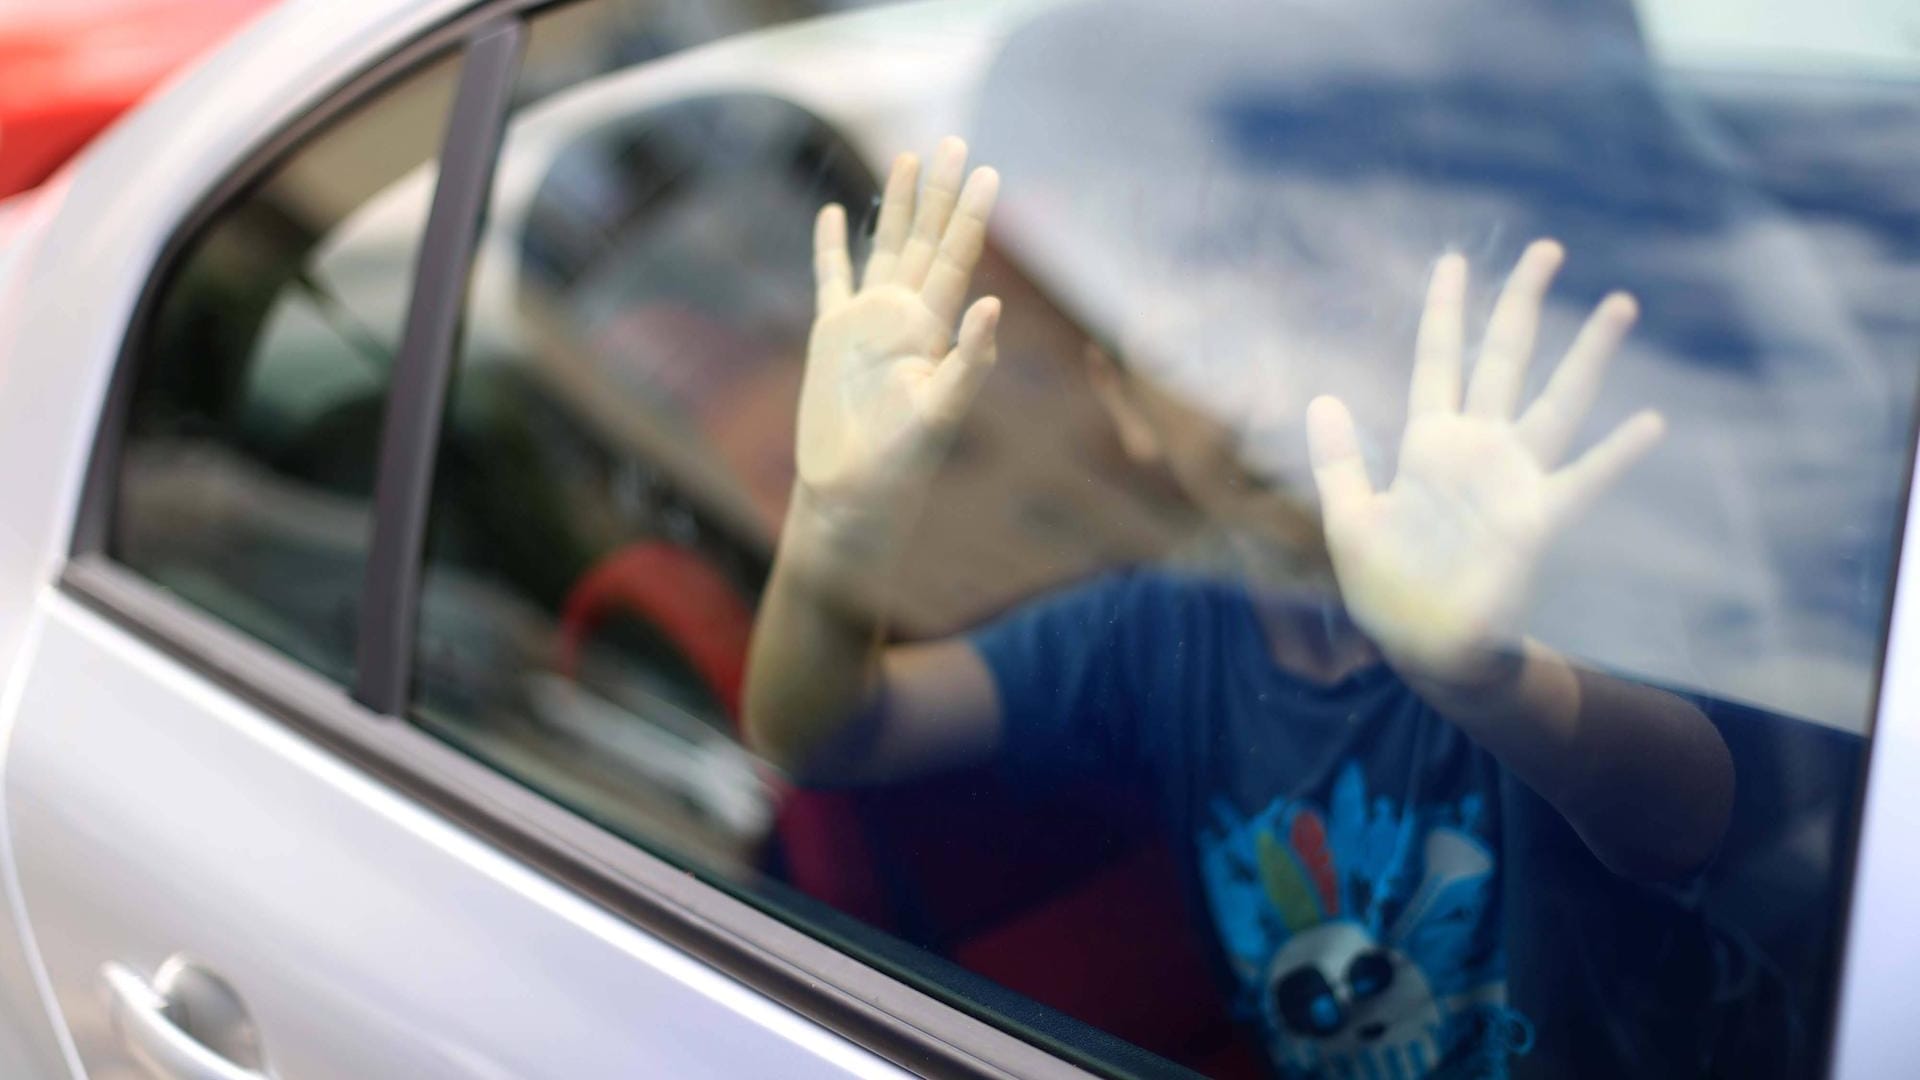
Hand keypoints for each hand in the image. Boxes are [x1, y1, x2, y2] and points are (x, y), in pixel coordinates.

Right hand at [795, 137, 1000, 544]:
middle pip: (926, 239)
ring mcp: (867, 323)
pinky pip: (832, 280)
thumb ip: (969, 361)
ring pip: (885, 248)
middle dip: (939, 191)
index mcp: (932, 328)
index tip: (988, 172)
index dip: (972, 215)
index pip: (957, 259)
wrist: (855, 493)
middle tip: (954, 139)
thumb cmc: (902, 463)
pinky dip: (831, 247)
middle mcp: (904, 316)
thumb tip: (992, 306)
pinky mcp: (832, 337)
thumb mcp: (941, 413)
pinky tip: (832, 215)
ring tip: (906, 158)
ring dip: (896, 205)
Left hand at [1305, 241, 1663, 689]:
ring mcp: (1513, 480)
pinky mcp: (1537, 520)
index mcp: (1428, 445)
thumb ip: (1339, 460)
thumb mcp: (1351, 520)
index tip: (1452, 259)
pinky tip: (1650, 422)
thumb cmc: (1388, 589)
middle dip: (1522, 304)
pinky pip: (1583, 479)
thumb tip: (1320, 398)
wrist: (1425, 646)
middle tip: (1546, 248)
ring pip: (1556, 401)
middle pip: (1502, 360)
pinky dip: (1616, 454)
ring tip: (1617, 302)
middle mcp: (1478, 450)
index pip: (1438, 360)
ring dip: (1588, 355)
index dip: (1444, 311)